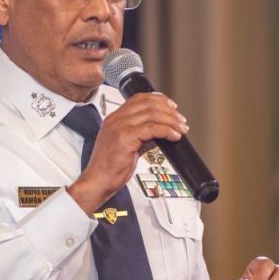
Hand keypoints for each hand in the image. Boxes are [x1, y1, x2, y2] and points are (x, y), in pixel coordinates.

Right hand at [67, 92, 187, 214]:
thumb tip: (161, 130)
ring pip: (152, 114)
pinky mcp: (125, 137)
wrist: (98, 181)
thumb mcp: (127, 145)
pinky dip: (166, 131)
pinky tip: (174, 136)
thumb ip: (142, 135)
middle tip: (181, 120)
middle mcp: (116, 119)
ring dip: (171, 121)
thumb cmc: (110, 168)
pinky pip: (151, 128)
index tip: (172, 107)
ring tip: (181, 129)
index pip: (139, 98)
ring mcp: (119, 127)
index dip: (159, 99)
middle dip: (169, 111)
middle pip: (148, 103)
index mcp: (115, 118)